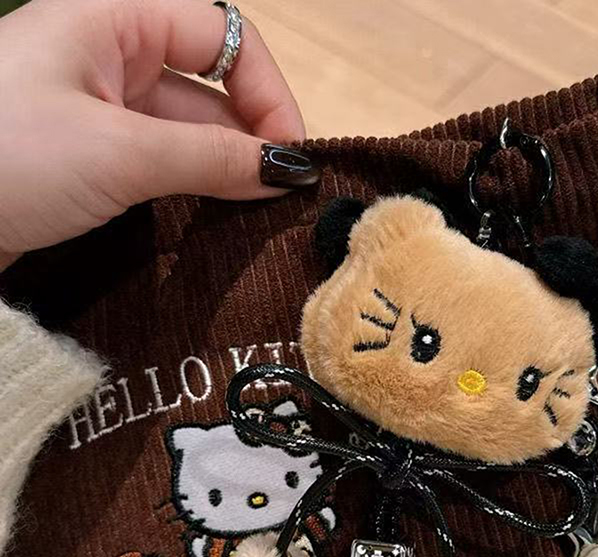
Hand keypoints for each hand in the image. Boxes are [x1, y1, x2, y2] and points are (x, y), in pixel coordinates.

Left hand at [0, 0, 314, 268]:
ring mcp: (95, 108)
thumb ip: (212, 156)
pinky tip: (218, 219)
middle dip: (251, 135)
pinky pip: (159, 162)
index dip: (266, 88)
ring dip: (225, 168)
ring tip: (260, 215)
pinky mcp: (87, 157)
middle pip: (207, 85)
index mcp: (109, 16)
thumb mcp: (120, 153)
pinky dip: (192, 188)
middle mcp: (106, 53)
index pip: (220, 34)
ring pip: (185, 129)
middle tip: (283, 196)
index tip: (292, 154)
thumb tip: (291, 170)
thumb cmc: (8, 159)